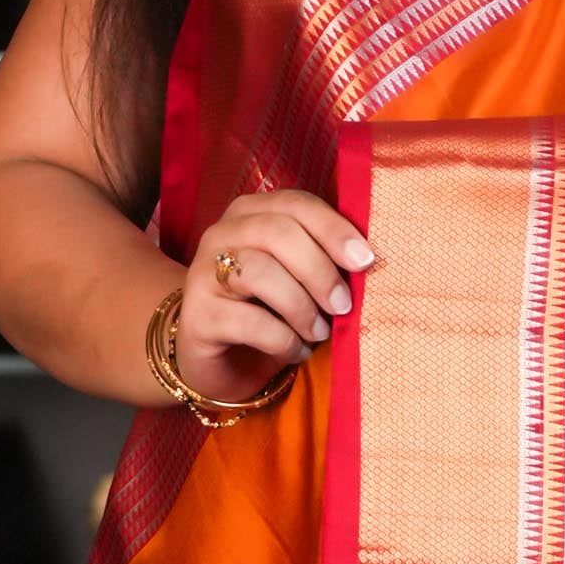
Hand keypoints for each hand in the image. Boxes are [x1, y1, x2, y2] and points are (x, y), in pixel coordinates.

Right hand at [172, 186, 375, 404]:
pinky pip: (250, 322)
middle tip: (343, 306)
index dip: (333, 229)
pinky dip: (284, 340)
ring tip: (318, 333)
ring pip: (261, 272)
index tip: (365, 261)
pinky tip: (295, 351)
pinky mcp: (197, 315)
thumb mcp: (300, 279)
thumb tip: (366, 261)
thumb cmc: (269, 311)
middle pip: (278, 233)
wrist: (220, 359)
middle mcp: (222, 234)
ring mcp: (203, 272)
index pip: (295, 204)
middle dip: (320, 271)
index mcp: (252, 213)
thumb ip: (324, 259)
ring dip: (301, 308)